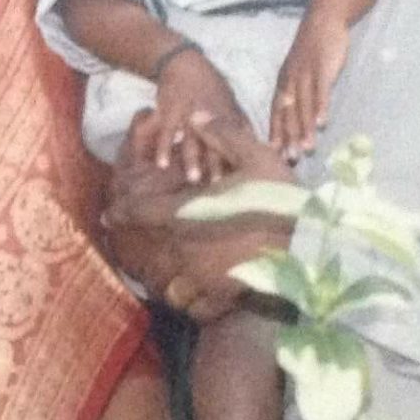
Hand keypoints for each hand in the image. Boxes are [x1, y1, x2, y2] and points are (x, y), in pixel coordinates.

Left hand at [106, 116, 292, 320]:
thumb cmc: (282, 200)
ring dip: (158, 271)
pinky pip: (190, 304)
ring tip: (153, 267)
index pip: (145, 211)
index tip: (110, 214)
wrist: (310, 248)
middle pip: (151, 246)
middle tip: (128, 241)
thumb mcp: (257, 156)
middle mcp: (188, 247)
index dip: (124, 211)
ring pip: (166, 277)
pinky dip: (184, 298)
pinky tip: (186, 291)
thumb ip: (223, 134)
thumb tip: (194, 116)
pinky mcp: (219, 297)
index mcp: (191, 212)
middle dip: (138, 242)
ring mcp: (202, 276)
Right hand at [153, 48, 257, 183]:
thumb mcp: (230, 100)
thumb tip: (255, 143)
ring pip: (192, 139)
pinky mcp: (170, 110)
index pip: (236, 140)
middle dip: (217, 163)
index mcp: (228, 114)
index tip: (243, 179)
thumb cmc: (210, 85)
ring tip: (194, 179)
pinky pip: (166, 132)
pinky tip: (162, 164)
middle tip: (221, 185)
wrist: (185, 64)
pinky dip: (164, 148)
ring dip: (193, 159)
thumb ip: (240, 123)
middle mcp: (210, 114)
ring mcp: (189, 112)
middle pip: (215, 142)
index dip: (240, 158)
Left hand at [270, 9, 349, 159]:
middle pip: (287, 113)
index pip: (276, 112)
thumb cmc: (311, 51)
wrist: (323, 21)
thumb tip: (294, 121)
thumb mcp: (297, 72)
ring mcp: (305, 74)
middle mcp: (290, 81)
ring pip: (303, 105)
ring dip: (304, 128)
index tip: (273, 156)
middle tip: (290, 160)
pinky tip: (323, 123)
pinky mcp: (322, 67)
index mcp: (283, 84)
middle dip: (288, 137)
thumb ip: (295, 95)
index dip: (275, 133)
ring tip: (307, 149)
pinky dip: (321, 106)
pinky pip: (321, 90)